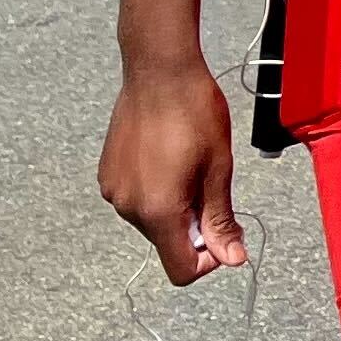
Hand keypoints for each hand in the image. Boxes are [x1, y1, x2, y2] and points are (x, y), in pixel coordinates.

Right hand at [99, 53, 245, 283]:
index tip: (225, 231)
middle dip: (194, 228)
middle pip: (166, 244)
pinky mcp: (107, 174)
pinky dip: (157, 192)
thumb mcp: (219, 169)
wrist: (159, 71)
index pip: (179, 270)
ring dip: (176, 208)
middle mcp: (128, 208)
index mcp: (158, 211)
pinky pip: (136, 200)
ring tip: (190, 166)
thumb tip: (233, 259)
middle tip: (212, 186)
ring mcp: (113, 191)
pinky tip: (169, 158)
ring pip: (152, 222)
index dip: (208, 261)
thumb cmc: (195, 113)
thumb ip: (221, 220)